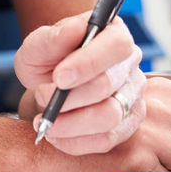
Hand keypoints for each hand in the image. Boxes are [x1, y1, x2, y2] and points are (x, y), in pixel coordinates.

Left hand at [14, 10, 144, 154]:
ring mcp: (132, 96)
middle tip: (41, 96)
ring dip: (71, 122)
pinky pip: (106, 140)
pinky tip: (55, 134)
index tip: (59, 78)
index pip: (116, 45)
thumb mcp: (37, 46)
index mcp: (114, 33)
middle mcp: (129, 64)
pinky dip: (75, 141)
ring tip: (45, 119)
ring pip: (110, 116)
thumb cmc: (47, 60)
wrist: (48, 85)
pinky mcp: (126, 124)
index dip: (89, 62)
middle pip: (109, 84)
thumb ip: (51, 38)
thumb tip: (73, 30)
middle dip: (70, 96)